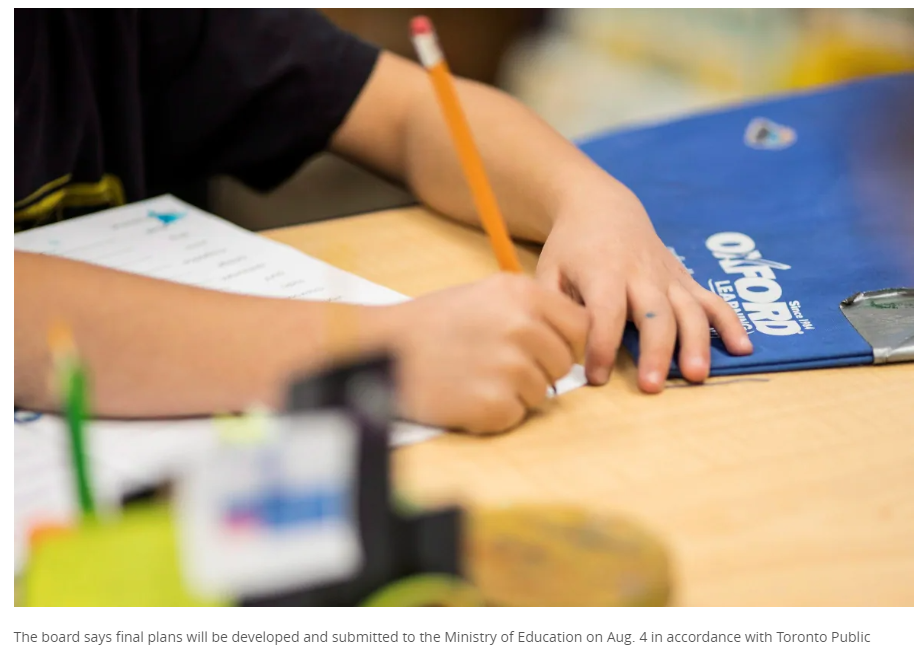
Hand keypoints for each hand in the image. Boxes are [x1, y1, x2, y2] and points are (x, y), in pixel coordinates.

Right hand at [376, 273, 587, 432]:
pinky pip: (515, 415)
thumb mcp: (484, 296)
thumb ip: (529, 311)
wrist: (382, 350)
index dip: (566, 343)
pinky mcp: (494, 404)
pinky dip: (493, 413)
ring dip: (514, 392)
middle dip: (539, 370)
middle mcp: (522, 327)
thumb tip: (566, 338)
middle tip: (498, 367)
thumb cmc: (430, 325)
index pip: (580, 326)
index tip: (546, 350)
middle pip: (563, 363)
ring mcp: (510, 367)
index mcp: (523, 294)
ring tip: (474, 377)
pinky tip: (465, 395)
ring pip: (542, 393)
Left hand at [535, 185, 752, 391]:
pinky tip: (743, 349)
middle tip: (652, 387)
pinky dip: (730, 323)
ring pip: (689, 310)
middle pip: (654, 314)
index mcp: (603, 271)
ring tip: (697, 375)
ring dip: (696, 343)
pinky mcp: (685, 280)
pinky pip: (713, 301)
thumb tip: (558, 349)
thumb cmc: (571, 248)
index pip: (605, 311)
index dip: (602, 345)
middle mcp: (641, 274)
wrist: (602, 209)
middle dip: (656, 351)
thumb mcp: (549, 270)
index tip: (595, 377)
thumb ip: (553, 308)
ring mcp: (668, 277)